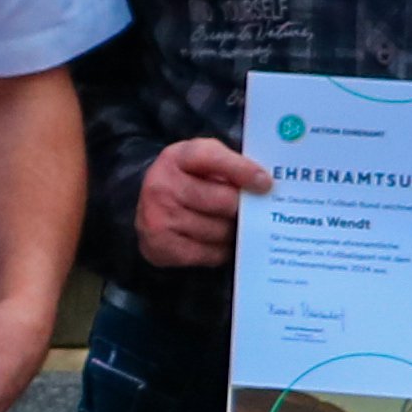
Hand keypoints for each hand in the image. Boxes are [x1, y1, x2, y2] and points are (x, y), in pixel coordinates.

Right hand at [134, 134, 270, 272]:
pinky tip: (217, 242)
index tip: (265, 183)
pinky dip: (220, 250)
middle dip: (241, 207)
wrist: (146, 209)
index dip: (242, 170)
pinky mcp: (161, 246)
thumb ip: (230, 166)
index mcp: (177, 157)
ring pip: (219, 231)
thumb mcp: (203, 162)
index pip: (212, 158)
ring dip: (231, 231)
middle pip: (223, 201)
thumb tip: (264, 185)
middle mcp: (162, 185)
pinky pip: (209, 254)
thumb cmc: (187, 182)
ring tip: (229, 225)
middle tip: (247, 210)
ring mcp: (158, 217)